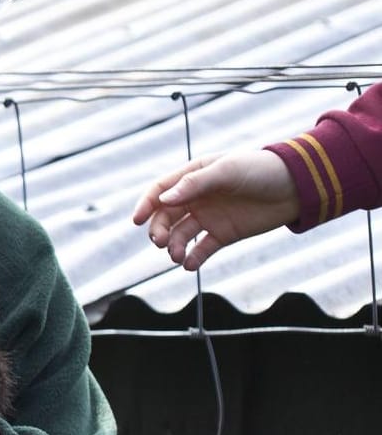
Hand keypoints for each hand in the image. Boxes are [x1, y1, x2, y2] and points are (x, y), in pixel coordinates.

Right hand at [131, 150, 297, 270]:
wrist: (298, 187)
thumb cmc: (261, 170)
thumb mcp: (227, 171)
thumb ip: (195, 184)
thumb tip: (164, 200)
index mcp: (193, 177)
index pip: (160, 191)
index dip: (146, 205)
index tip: (136, 220)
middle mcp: (196, 198)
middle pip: (166, 216)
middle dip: (159, 230)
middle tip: (160, 242)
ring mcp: (209, 217)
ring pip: (180, 235)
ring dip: (174, 246)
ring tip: (177, 256)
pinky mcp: (223, 234)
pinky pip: (201, 249)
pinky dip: (193, 258)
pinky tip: (190, 264)